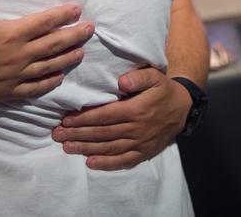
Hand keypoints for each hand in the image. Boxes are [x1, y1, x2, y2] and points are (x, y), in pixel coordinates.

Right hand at [0, 0, 94, 103]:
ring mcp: (13, 76)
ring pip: (49, 67)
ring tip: (81, 52)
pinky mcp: (6, 91)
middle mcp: (17, 56)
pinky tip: (58, 77)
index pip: (45, 22)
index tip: (77, 9)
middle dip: (75, 36)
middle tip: (90, 29)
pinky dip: (50, 82)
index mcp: (10, 34)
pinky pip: (34, 88)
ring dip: (68, 58)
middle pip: (54, 45)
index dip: (63, 15)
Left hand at [52, 67, 190, 169]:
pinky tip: (90, 163)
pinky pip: (123, 160)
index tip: (65, 120)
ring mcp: (140, 143)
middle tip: (57, 135)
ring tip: (67, 147)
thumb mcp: (154, 76)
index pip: (104, 116)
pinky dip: (107, 164)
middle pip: (102, 133)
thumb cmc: (163, 89)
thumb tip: (121, 81)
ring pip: (109, 148)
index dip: (84, 119)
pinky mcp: (144, 152)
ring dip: (86, 148)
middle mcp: (136, 128)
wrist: (183, 108)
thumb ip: (138, 77)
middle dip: (77, 134)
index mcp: (136, 109)